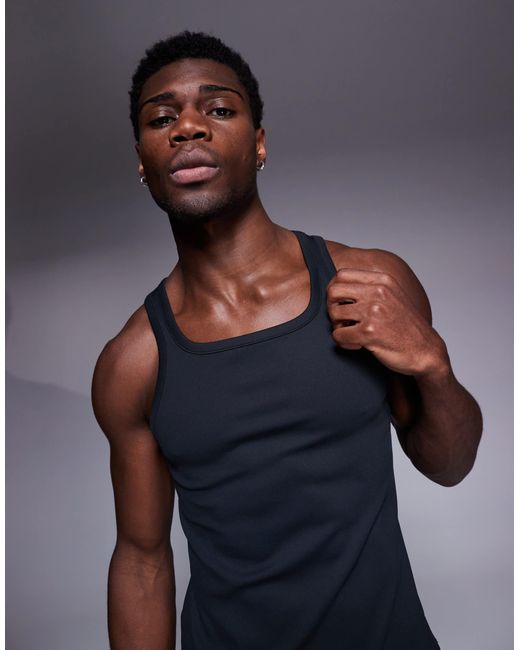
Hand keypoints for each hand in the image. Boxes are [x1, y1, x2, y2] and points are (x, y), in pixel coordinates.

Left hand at [326, 268, 448, 376]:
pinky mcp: (369, 332)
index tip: (339, 304)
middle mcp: (377, 292)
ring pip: (333, 314)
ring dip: (338, 327)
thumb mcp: (392, 296)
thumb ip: (370, 287)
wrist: (425, 350)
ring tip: (352, 334)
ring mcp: (373, 311)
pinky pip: (338, 335)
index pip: (341, 275)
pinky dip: (344, 343)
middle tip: (343, 321)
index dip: (334, 290)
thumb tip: (335, 287)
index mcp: (382, 281)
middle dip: (332, 308)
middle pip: (332, 292)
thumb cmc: (405, 326)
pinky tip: (357, 345)